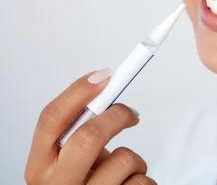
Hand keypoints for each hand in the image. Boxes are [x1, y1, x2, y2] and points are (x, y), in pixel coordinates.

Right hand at [25, 69, 156, 183]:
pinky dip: (144, 179)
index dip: (78, 92)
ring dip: (135, 159)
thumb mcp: (71, 160)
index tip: (104, 75)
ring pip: (124, 159)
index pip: (51, 120)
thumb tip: (105, 88)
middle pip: (89, 136)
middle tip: (130, 114)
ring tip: (126, 170)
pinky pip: (142, 182)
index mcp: (40, 168)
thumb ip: (79, 132)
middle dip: (117, 116)